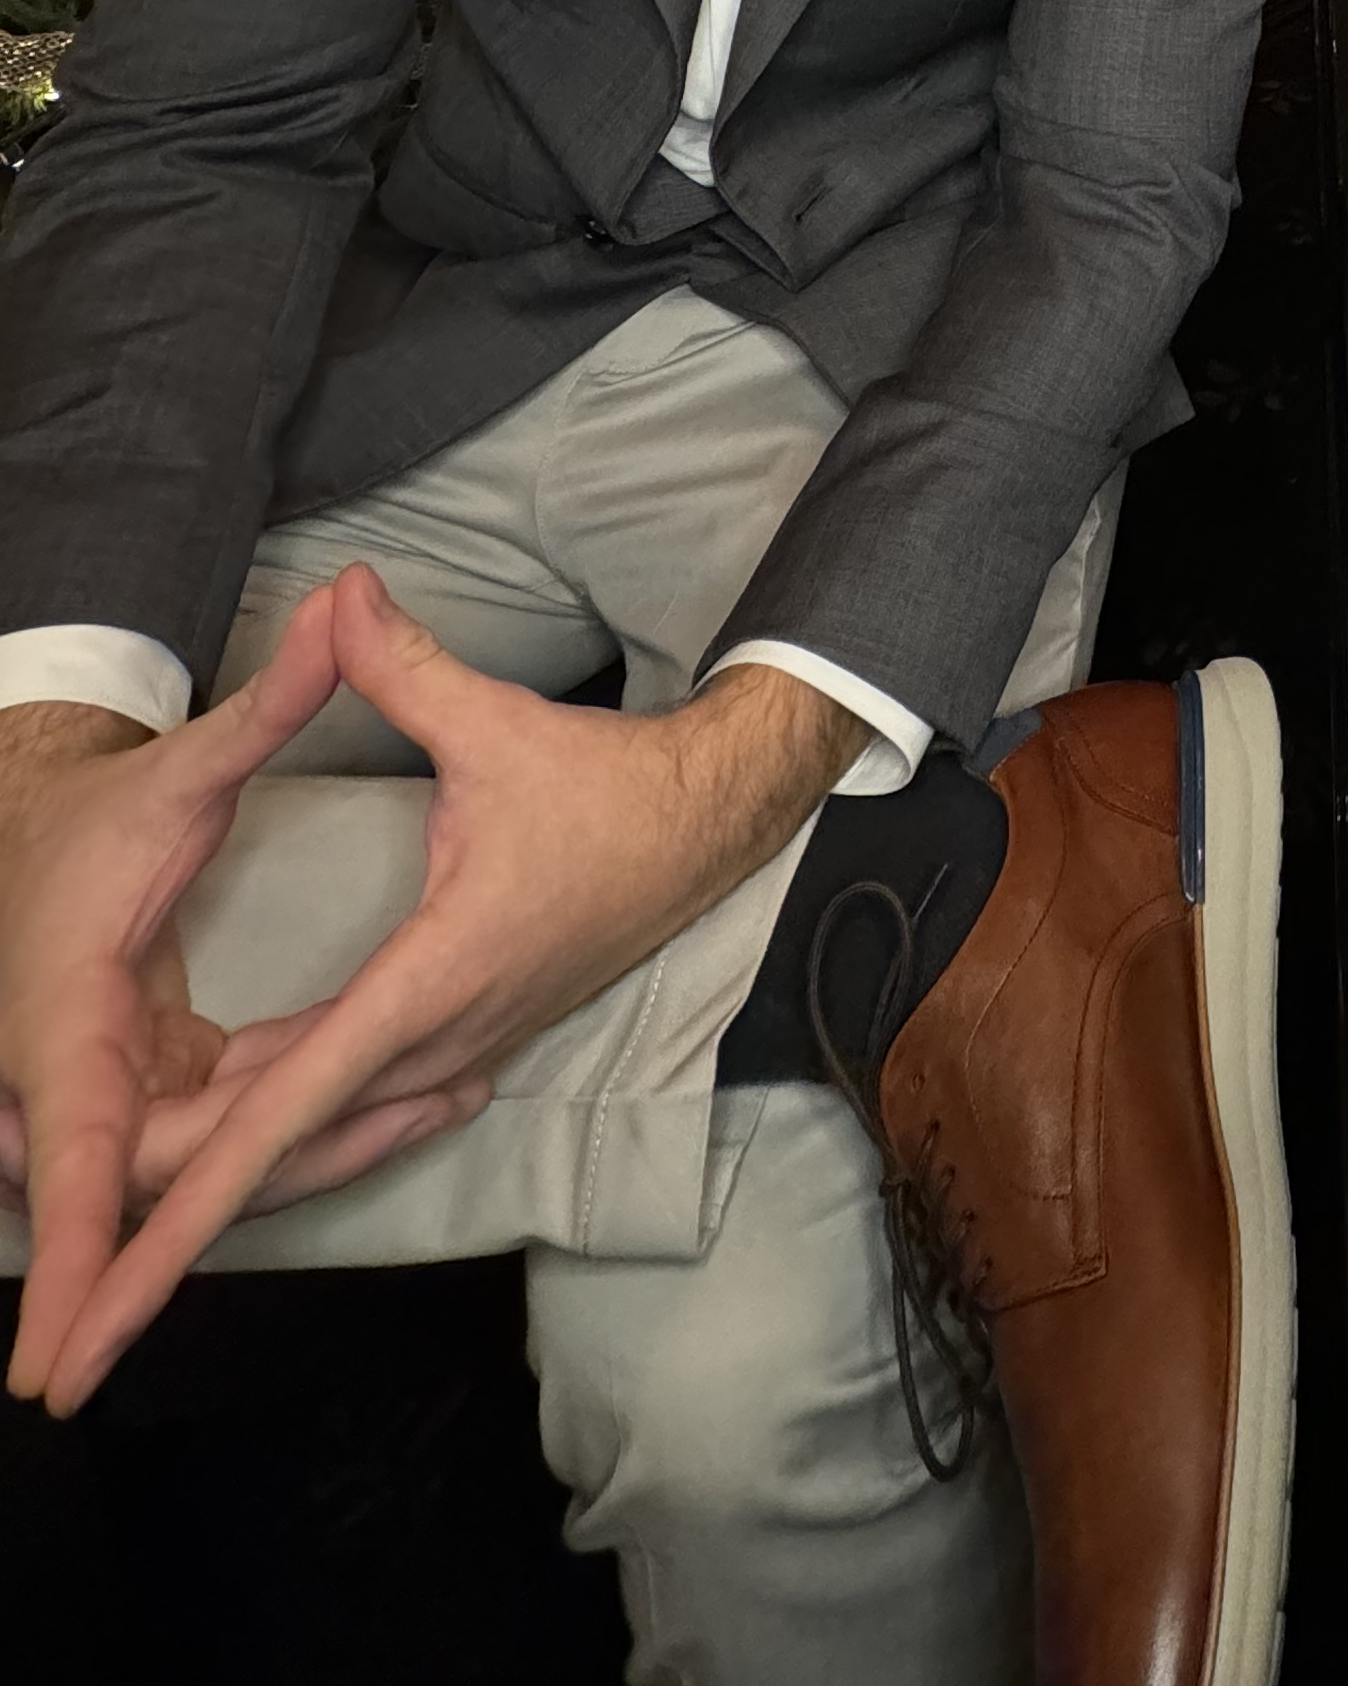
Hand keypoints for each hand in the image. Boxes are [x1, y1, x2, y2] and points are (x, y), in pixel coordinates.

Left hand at [16, 565, 860, 1413]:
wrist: (708, 824)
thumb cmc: (602, 783)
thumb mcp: (495, 723)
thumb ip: (401, 669)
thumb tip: (341, 591)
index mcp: (432, 982)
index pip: (281, 1111)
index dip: (190, 1201)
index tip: (122, 1285)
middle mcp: (441, 1041)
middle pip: (282, 1156)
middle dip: (174, 1230)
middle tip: (77, 1319)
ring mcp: (461, 1050)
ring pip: (320, 1141)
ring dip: (229, 1179)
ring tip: (125, 1232)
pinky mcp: (472, 1039)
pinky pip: (361, 1112)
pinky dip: (292, 1138)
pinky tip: (246, 1134)